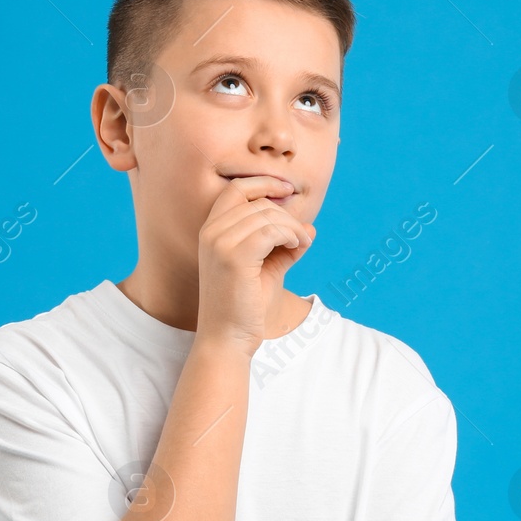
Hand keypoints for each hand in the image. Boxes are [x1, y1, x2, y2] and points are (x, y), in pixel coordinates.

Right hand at [197, 175, 315, 355]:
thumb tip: (309, 226)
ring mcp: (219, 243)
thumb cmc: (246, 305)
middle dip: (287, 216)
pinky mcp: (233, 256)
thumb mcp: (267, 267)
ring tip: (302, 243)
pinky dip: (290, 235)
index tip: (287, 189)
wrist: (228, 338)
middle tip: (303, 236)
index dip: (263, 183)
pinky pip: (271, 231)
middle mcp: (211, 232)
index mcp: (211, 231)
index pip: (236, 190)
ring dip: (293, 227)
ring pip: (268, 216)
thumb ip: (283, 245)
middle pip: (258, 203)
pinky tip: (297, 246)